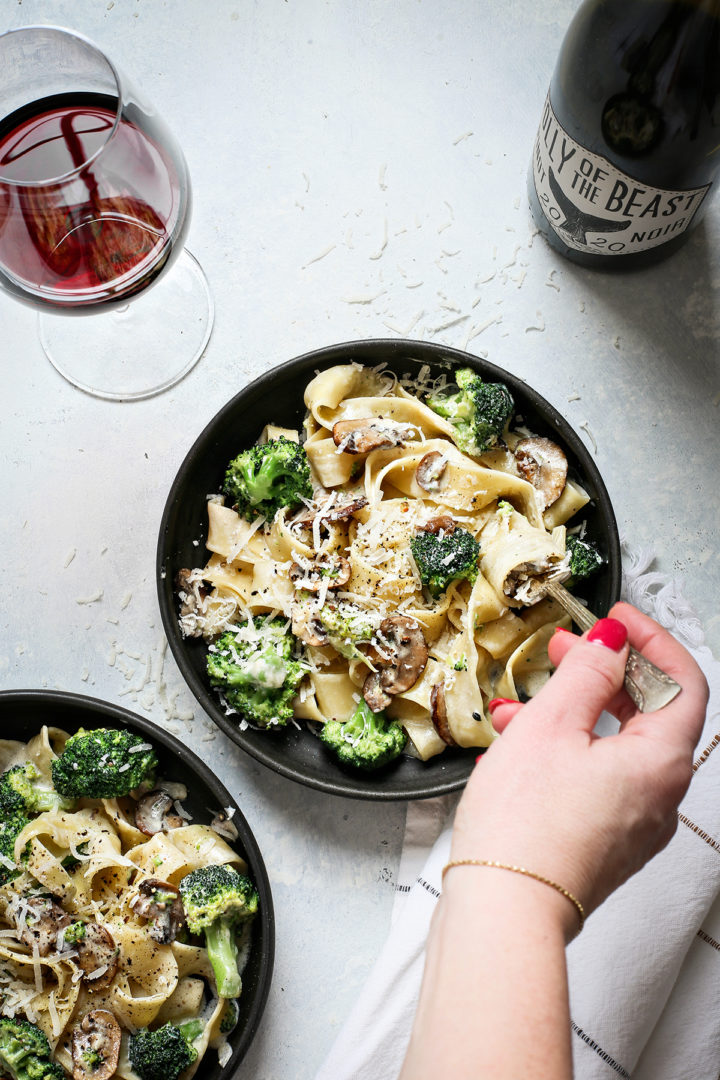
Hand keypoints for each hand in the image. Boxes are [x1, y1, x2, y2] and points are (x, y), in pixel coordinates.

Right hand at [450, 602, 708, 935]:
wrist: (503, 912)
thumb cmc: (525, 827)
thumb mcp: (550, 726)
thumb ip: (586, 673)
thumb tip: (611, 643)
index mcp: (662, 762)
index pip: (683, 681)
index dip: (651, 641)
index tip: (615, 620)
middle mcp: (660, 796)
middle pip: (649, 713)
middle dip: (604, 673)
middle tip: (565, 648)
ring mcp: (634, 823)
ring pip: (615, 745)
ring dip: (574, 711)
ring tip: (523, 699)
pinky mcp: (603, 841)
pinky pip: (597, 778)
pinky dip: (565, 750)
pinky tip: (516, 743)